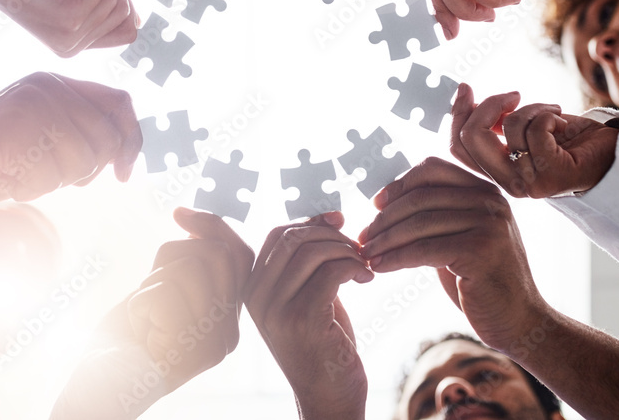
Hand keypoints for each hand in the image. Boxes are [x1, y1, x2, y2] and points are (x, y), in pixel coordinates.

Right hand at [0, 72, 141, 212]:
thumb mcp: (42, 143)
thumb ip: (79, 136)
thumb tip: (126, 153)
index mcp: (55, 82)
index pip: (120, 102)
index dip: (132, 139)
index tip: (124, 174)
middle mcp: (48, 84)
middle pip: (107, 138)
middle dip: (85, 172)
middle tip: (41, 174)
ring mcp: (32, 101)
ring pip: (84, 159)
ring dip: (53, 181)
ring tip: (17, 172)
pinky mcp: (18, 125)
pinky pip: (54, 171)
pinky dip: (32, 186)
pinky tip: (3, 176)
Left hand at [124, 208, 253, 389]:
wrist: (104, 384)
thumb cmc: (129, 336)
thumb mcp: (167, 292)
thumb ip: (193, 266)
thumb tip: (202, 225)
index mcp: (228, 318)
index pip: (241, 257)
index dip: (214, 226)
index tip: (180, 214)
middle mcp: (228, 332)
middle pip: (216, 254)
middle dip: (173, 255)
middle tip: (149, 287)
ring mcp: (212, 342)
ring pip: (188, 268)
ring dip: (152, 283)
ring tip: (144, 315)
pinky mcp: (190, 348)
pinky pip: (163, 293)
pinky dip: (139, 303)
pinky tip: (138, 331)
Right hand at [247, 213, 371, 419]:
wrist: (328, 399)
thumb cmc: (322, 345)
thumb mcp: (305, 297)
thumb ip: (306, 264)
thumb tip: (328, 218)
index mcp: (252, 289)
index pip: (276, 234)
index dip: (310, 221)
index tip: (339, 220)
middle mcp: (257, 298)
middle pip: (293, 238)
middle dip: (331, 234)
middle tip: (357, 248)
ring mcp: (277, 310)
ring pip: (313, 252)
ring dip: (347, 251)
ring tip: (363, 266)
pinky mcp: (304, 321)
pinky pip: (331, 273)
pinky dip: (354, 267)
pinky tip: (366, 279)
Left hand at [359, 157, 548, 353]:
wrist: (519, 321)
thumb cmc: (482, 280)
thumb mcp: (461, 236)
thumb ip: (437, 214)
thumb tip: (386, 200)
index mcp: (484, 190)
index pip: (432, 169)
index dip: (399, 184)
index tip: (376, 205)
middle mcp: (490, 200)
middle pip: (420, 197)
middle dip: (384, 218)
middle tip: (362, 237)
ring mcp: (488, 223)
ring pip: (419, 223)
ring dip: (384, 240)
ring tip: (365, 254)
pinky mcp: (480, 250)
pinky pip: (424, 249)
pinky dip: (395, 258)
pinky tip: (379, 267)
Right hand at [450, 83, 618, 197]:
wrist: (614, 154)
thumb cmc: (570, 140)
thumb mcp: (523, 128)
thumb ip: (495, 123)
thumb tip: (464, 96)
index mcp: (498, 174)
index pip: (458, 148)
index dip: (457, 114)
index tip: (466, 89)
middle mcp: (509, 184)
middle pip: (472, 138)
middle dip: (489, 105)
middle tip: (513, 96)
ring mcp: (529, 183)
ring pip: (509, 127)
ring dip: (533, 108)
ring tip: (551, 114)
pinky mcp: (552, 174)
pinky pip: (537, 128)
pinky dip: (549, 113)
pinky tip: (561, 121)